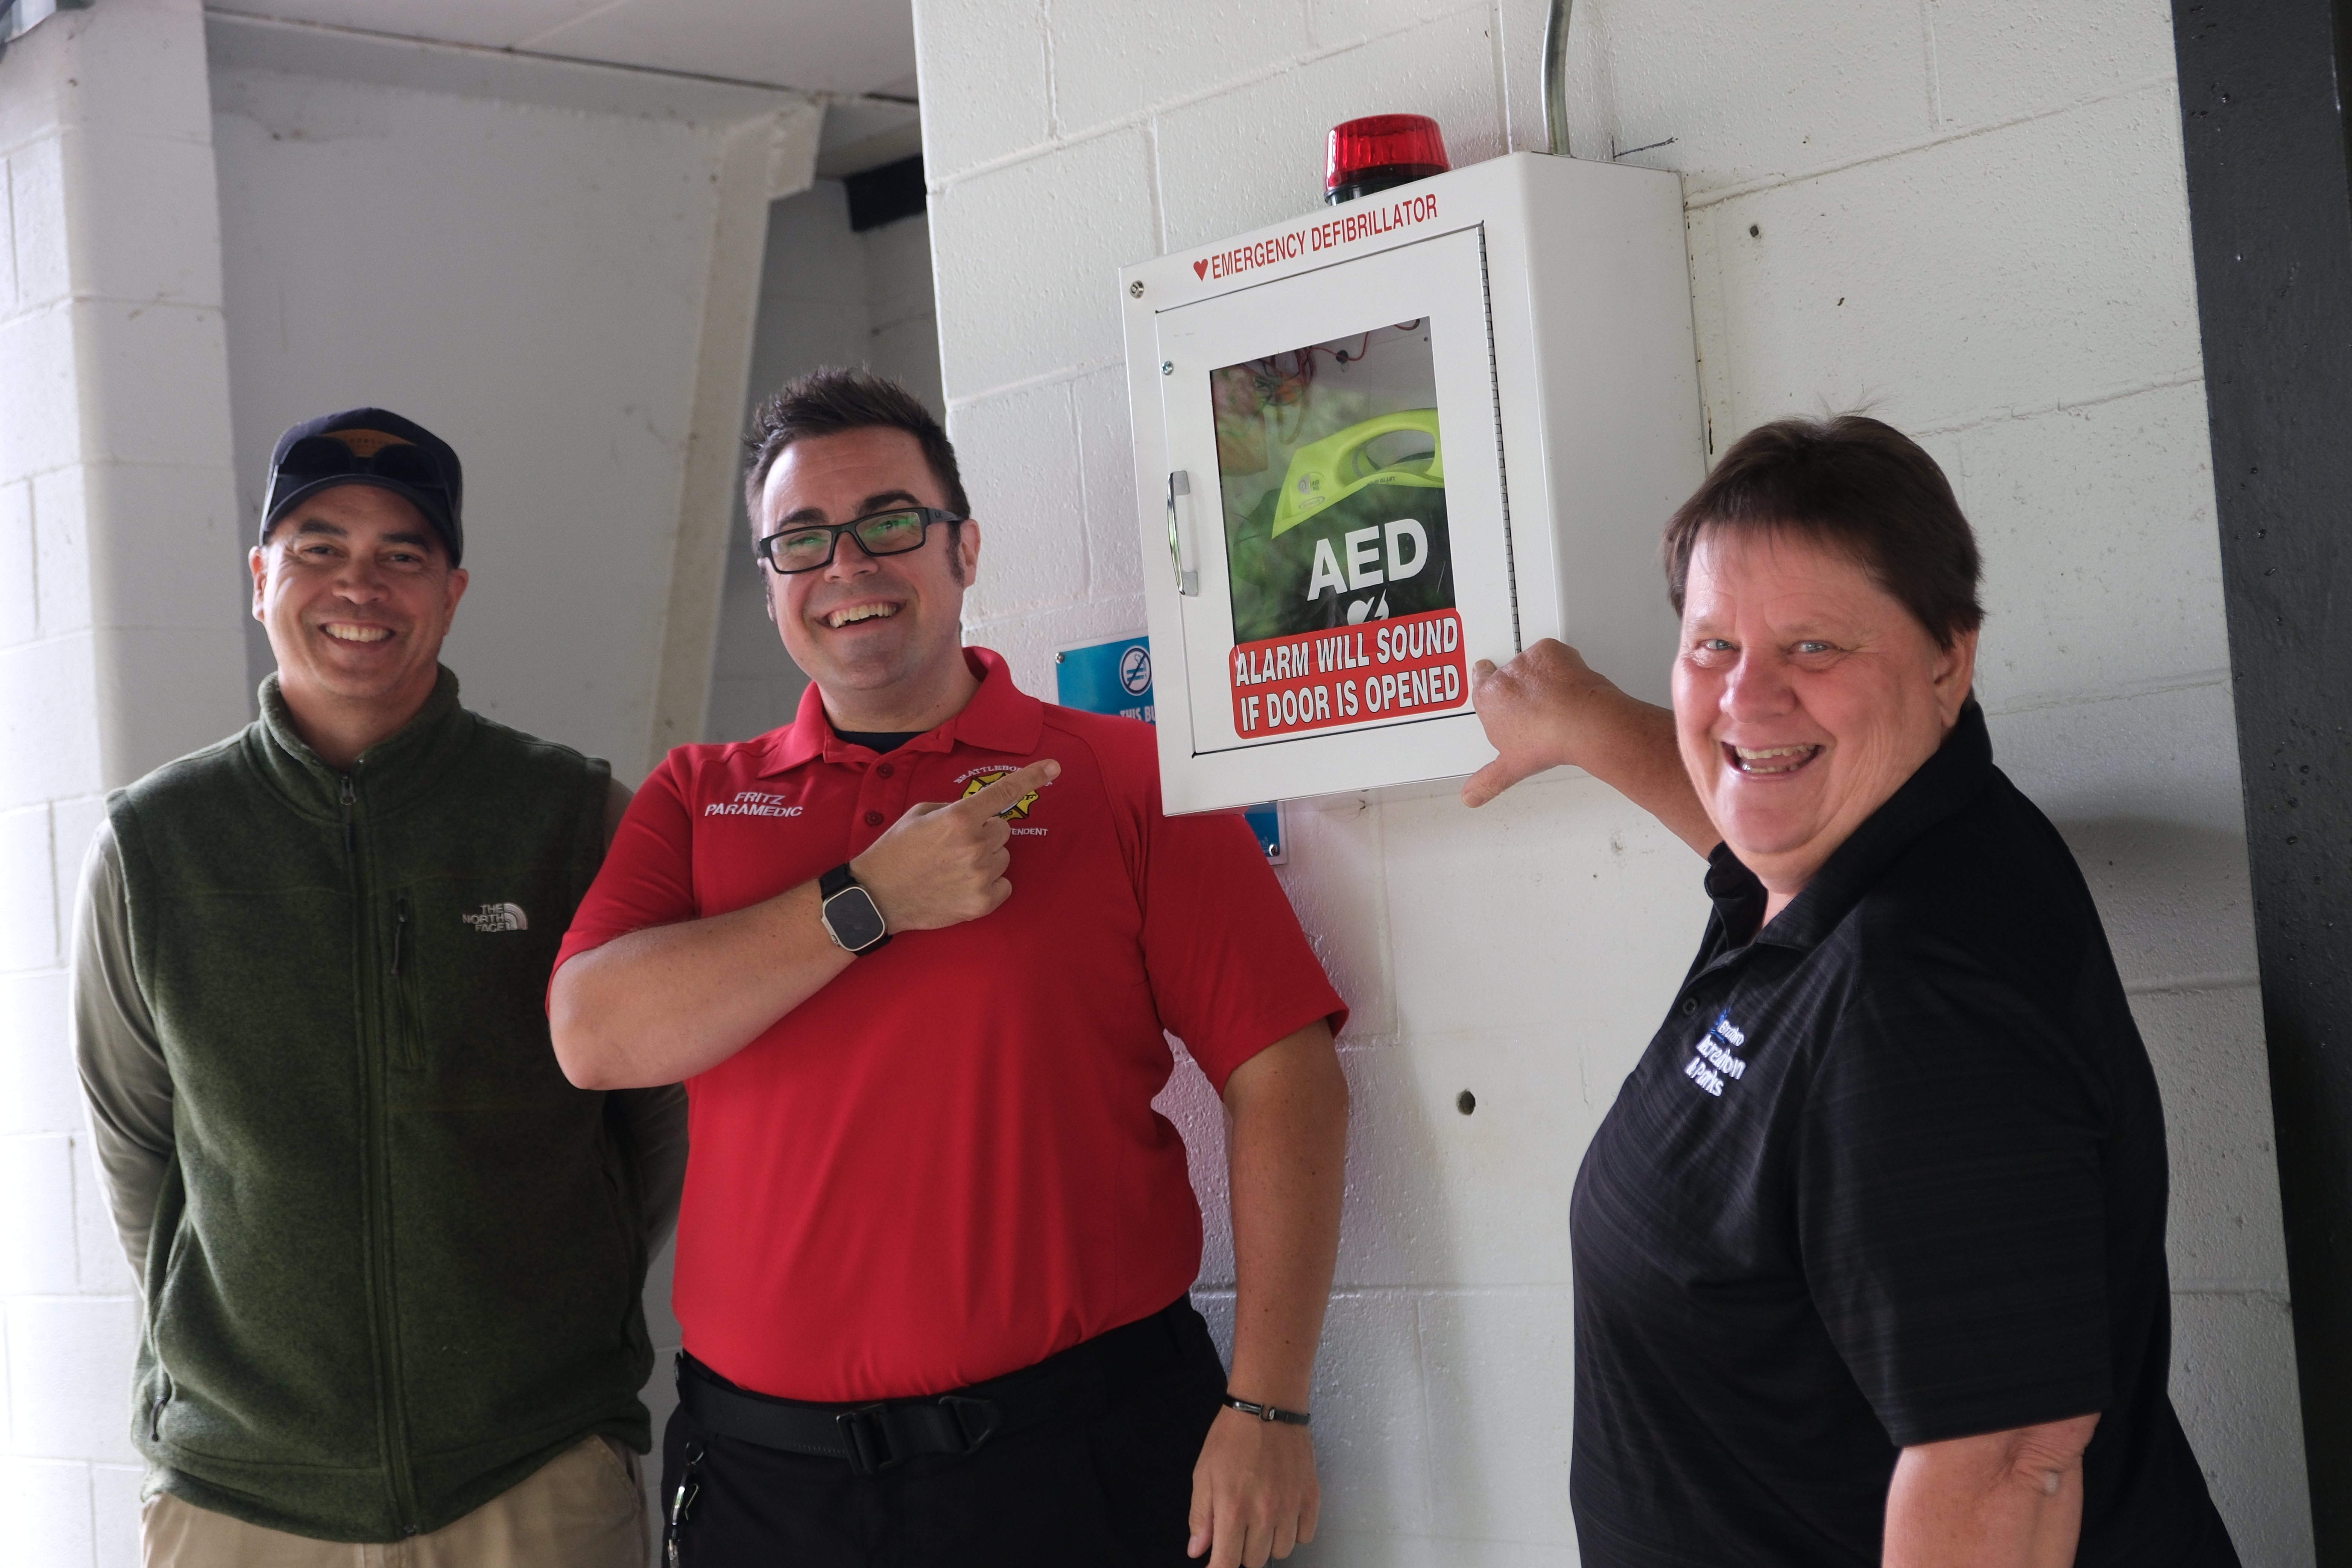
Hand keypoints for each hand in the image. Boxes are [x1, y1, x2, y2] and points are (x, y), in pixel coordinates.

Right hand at [848, 759, 1058, 931]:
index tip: (1054, 768)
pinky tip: (962, 885)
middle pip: (1003, 829)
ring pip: (1003, 856)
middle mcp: (975, 845)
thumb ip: (954, 809)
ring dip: (986, 858)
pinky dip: (989, 884)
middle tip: (954, 845)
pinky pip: (1005, 884)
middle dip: (985, 832)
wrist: (876, 897)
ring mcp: (980, 876)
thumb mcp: (919, 814)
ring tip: (954, 867)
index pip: (1004, 793)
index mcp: (959, 818)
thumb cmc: (895, 851)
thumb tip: (979, 813)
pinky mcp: (981, 903)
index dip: (1032, 777)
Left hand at [1188, 1408, 1319, 1567]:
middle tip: (1238, 1527)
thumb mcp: (1203, 1474)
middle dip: (1242, 1550)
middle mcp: (1263, 1513)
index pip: (1227, 1564)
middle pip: (1254, 1561)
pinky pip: (1305, 1536)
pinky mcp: (1310, 1497)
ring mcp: (1290, 1506)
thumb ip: (1200, 1517)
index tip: (1217, 1566)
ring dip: (1268, 1542)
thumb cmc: (1231, 1437)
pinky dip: (1294, 1531)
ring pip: (1281, 1552)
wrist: (1267, 1405)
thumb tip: (1197, 1551)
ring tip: (1261, 1517)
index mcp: (1232, 1509)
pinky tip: (1282, 1512)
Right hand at [1461, 639, 1632, 806]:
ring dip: (1539, 677)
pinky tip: (1565, 684)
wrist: (1582, 724)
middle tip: (1534, 705)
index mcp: (1488, 701)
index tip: (1489, 684)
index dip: (1485, 685)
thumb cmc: (1547, 741)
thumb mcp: (1512, 767)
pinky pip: (1549, 654)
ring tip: (1555, 699)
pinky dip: (1557, 665)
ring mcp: (1525, 663)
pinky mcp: (1547, 651)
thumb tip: (1471, 795)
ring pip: (1529, 666)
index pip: (1478, 686)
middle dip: (1518, 689)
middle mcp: (1502, 678)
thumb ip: (1488, 781)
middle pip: (1505, 677)